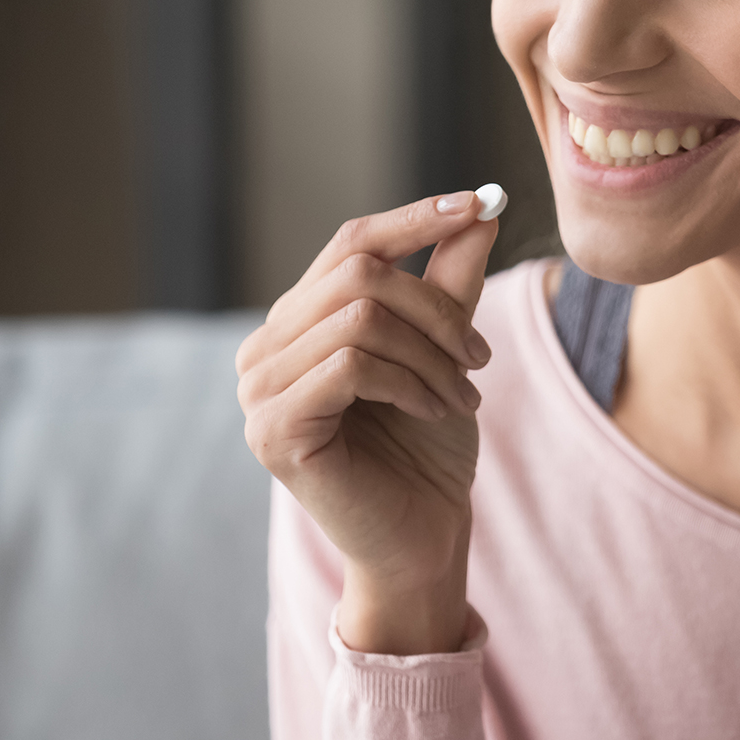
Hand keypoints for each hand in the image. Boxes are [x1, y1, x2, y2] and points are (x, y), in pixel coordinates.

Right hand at [237, 190, 501, 652]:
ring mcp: (259, 390)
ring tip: (464, 394)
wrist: (422, 536)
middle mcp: (265, 348)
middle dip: (437, 309)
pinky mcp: (273, 430)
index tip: (480, 202)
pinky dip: (408, 382)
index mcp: (299, 321)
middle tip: (481, 357)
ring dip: (431, 354)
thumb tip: (480, 208)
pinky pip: (350, 366)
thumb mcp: (446, 350)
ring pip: (359, 319)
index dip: (415, 217)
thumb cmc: (428, 447)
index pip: (351, 241)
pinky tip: (432, 411)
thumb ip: (451, 281)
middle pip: (360, 274)